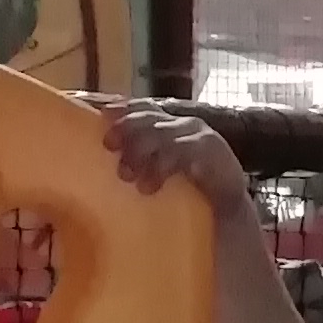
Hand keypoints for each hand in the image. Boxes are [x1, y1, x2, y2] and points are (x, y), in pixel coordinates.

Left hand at [96, 99, 252, 222]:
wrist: (226, 216)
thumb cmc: (186, 195)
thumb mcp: (157, 172)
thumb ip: (136, 161)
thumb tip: (100, 155)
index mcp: (168, 126)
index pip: (140, 107)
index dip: (118, 107)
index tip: (96, 111)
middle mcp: (182, 125)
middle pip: (147, 116)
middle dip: (125, 128)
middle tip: (109, 145)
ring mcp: (198, 136)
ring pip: (161, 132)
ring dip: (141, 152)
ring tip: (129, 177)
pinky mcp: (213, 152)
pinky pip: (182, 152)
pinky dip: (162, 166)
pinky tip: (152, 184)